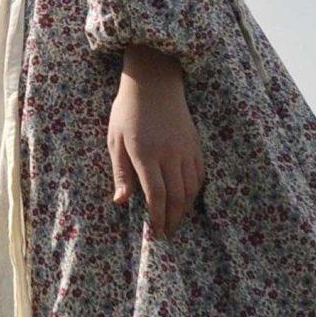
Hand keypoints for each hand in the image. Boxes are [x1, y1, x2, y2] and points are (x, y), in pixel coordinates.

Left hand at [109, 50, 205, 237]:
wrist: (154, 83)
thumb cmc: (127, 111)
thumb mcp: (115, 140)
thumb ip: (121, 172)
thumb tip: (121, 201)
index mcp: (145, 153)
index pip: (156, 194)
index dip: (157, 217)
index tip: (156, 232)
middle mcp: (169, 154)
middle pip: (176, 196)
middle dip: (172, 219)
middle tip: (167, 233)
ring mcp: (185, 149)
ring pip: (191, 188)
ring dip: (185, 209)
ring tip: (176, 221)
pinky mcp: (195, 145)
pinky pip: (200, 175)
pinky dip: (195, 192)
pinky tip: (187, 200)